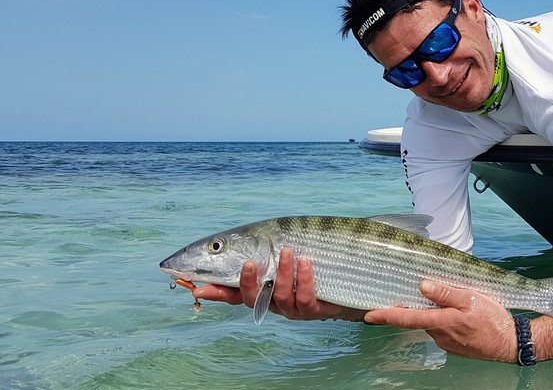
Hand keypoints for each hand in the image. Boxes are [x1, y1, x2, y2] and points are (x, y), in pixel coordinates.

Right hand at [193, 248, 365, 321]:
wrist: (353, 269)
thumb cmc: (312, 252)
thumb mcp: (283, 244)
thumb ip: (258, 246)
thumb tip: (227, 244)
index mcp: (263, 287)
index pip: (233, 292)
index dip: (215, 292)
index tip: (198, 286)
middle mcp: (274, 300)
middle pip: (252, 298)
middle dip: (249, 282)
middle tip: (249, 262)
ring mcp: (294, 307)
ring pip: (280, 297)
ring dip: (283, 273)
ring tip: (288, 251)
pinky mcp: (316, 310)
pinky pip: (306, 298)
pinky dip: (304, 279)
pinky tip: (307, 262)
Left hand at [364, 281, 517, 362]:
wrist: (510, 343)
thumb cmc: (493, 320)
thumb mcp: (471, 298)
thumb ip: (446, 292)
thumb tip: (423, 285)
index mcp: (441, 321)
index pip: (406, 318)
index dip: (386, 315)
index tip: (369, 314)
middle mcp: (440, 334)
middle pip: (418, 318)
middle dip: (411, 308)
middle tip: (406, 294)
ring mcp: (446, 342)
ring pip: (431, 323)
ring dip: (430, 313)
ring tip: (441, 299)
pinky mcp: (454, 345)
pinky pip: (441, 329)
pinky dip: (441, 320)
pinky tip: (453, 313)